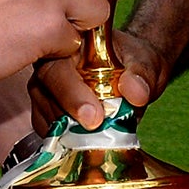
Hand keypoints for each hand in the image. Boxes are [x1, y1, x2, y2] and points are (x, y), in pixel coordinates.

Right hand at [29, 27, 171, 131]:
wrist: (133, 73)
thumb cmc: (134, 60)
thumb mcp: (145, 62)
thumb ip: (141, 74)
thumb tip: (135, 92)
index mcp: (68, 44)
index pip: (58, 68)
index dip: (72, 94)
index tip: (95, 117)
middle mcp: (50, 65)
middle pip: (44, 93)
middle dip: (68, 118)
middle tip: (95, 133)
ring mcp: (46, 89)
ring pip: (44, 115)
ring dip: (67, 133)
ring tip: (94, 141)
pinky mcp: (48, 112)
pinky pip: (48, 131)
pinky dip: (64, 142)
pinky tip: (84, 145)